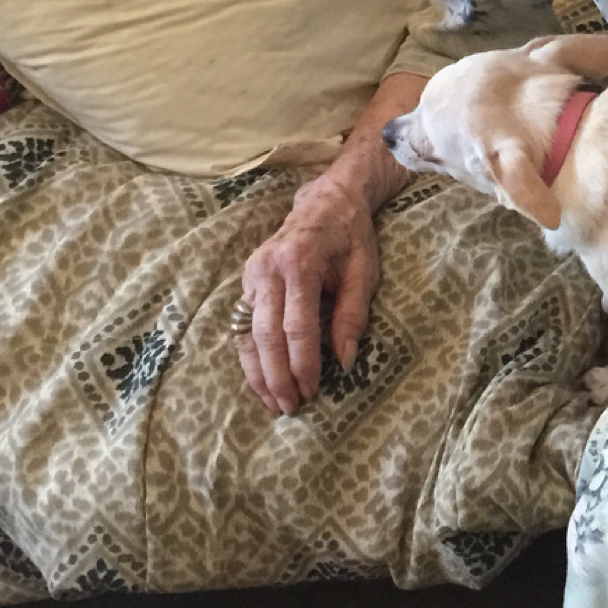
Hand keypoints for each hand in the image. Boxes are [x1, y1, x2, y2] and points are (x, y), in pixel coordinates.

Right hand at [237, 173, 379, 414]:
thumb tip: (344, 361)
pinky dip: (250, 356)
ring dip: (258, 372)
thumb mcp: (364, 270)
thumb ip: (352, 315)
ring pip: (246, 333)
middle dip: (277, 375)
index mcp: (299, 261)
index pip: (297, 324)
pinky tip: (260, 380)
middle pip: (265, 333)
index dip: (303, 362)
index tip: (313, 390)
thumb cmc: (350, 236)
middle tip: (291, 407)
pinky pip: (242, 326)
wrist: (326, 200)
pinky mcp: (246, 282)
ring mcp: (251, 275)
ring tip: (273, 403)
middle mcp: (267, 269)